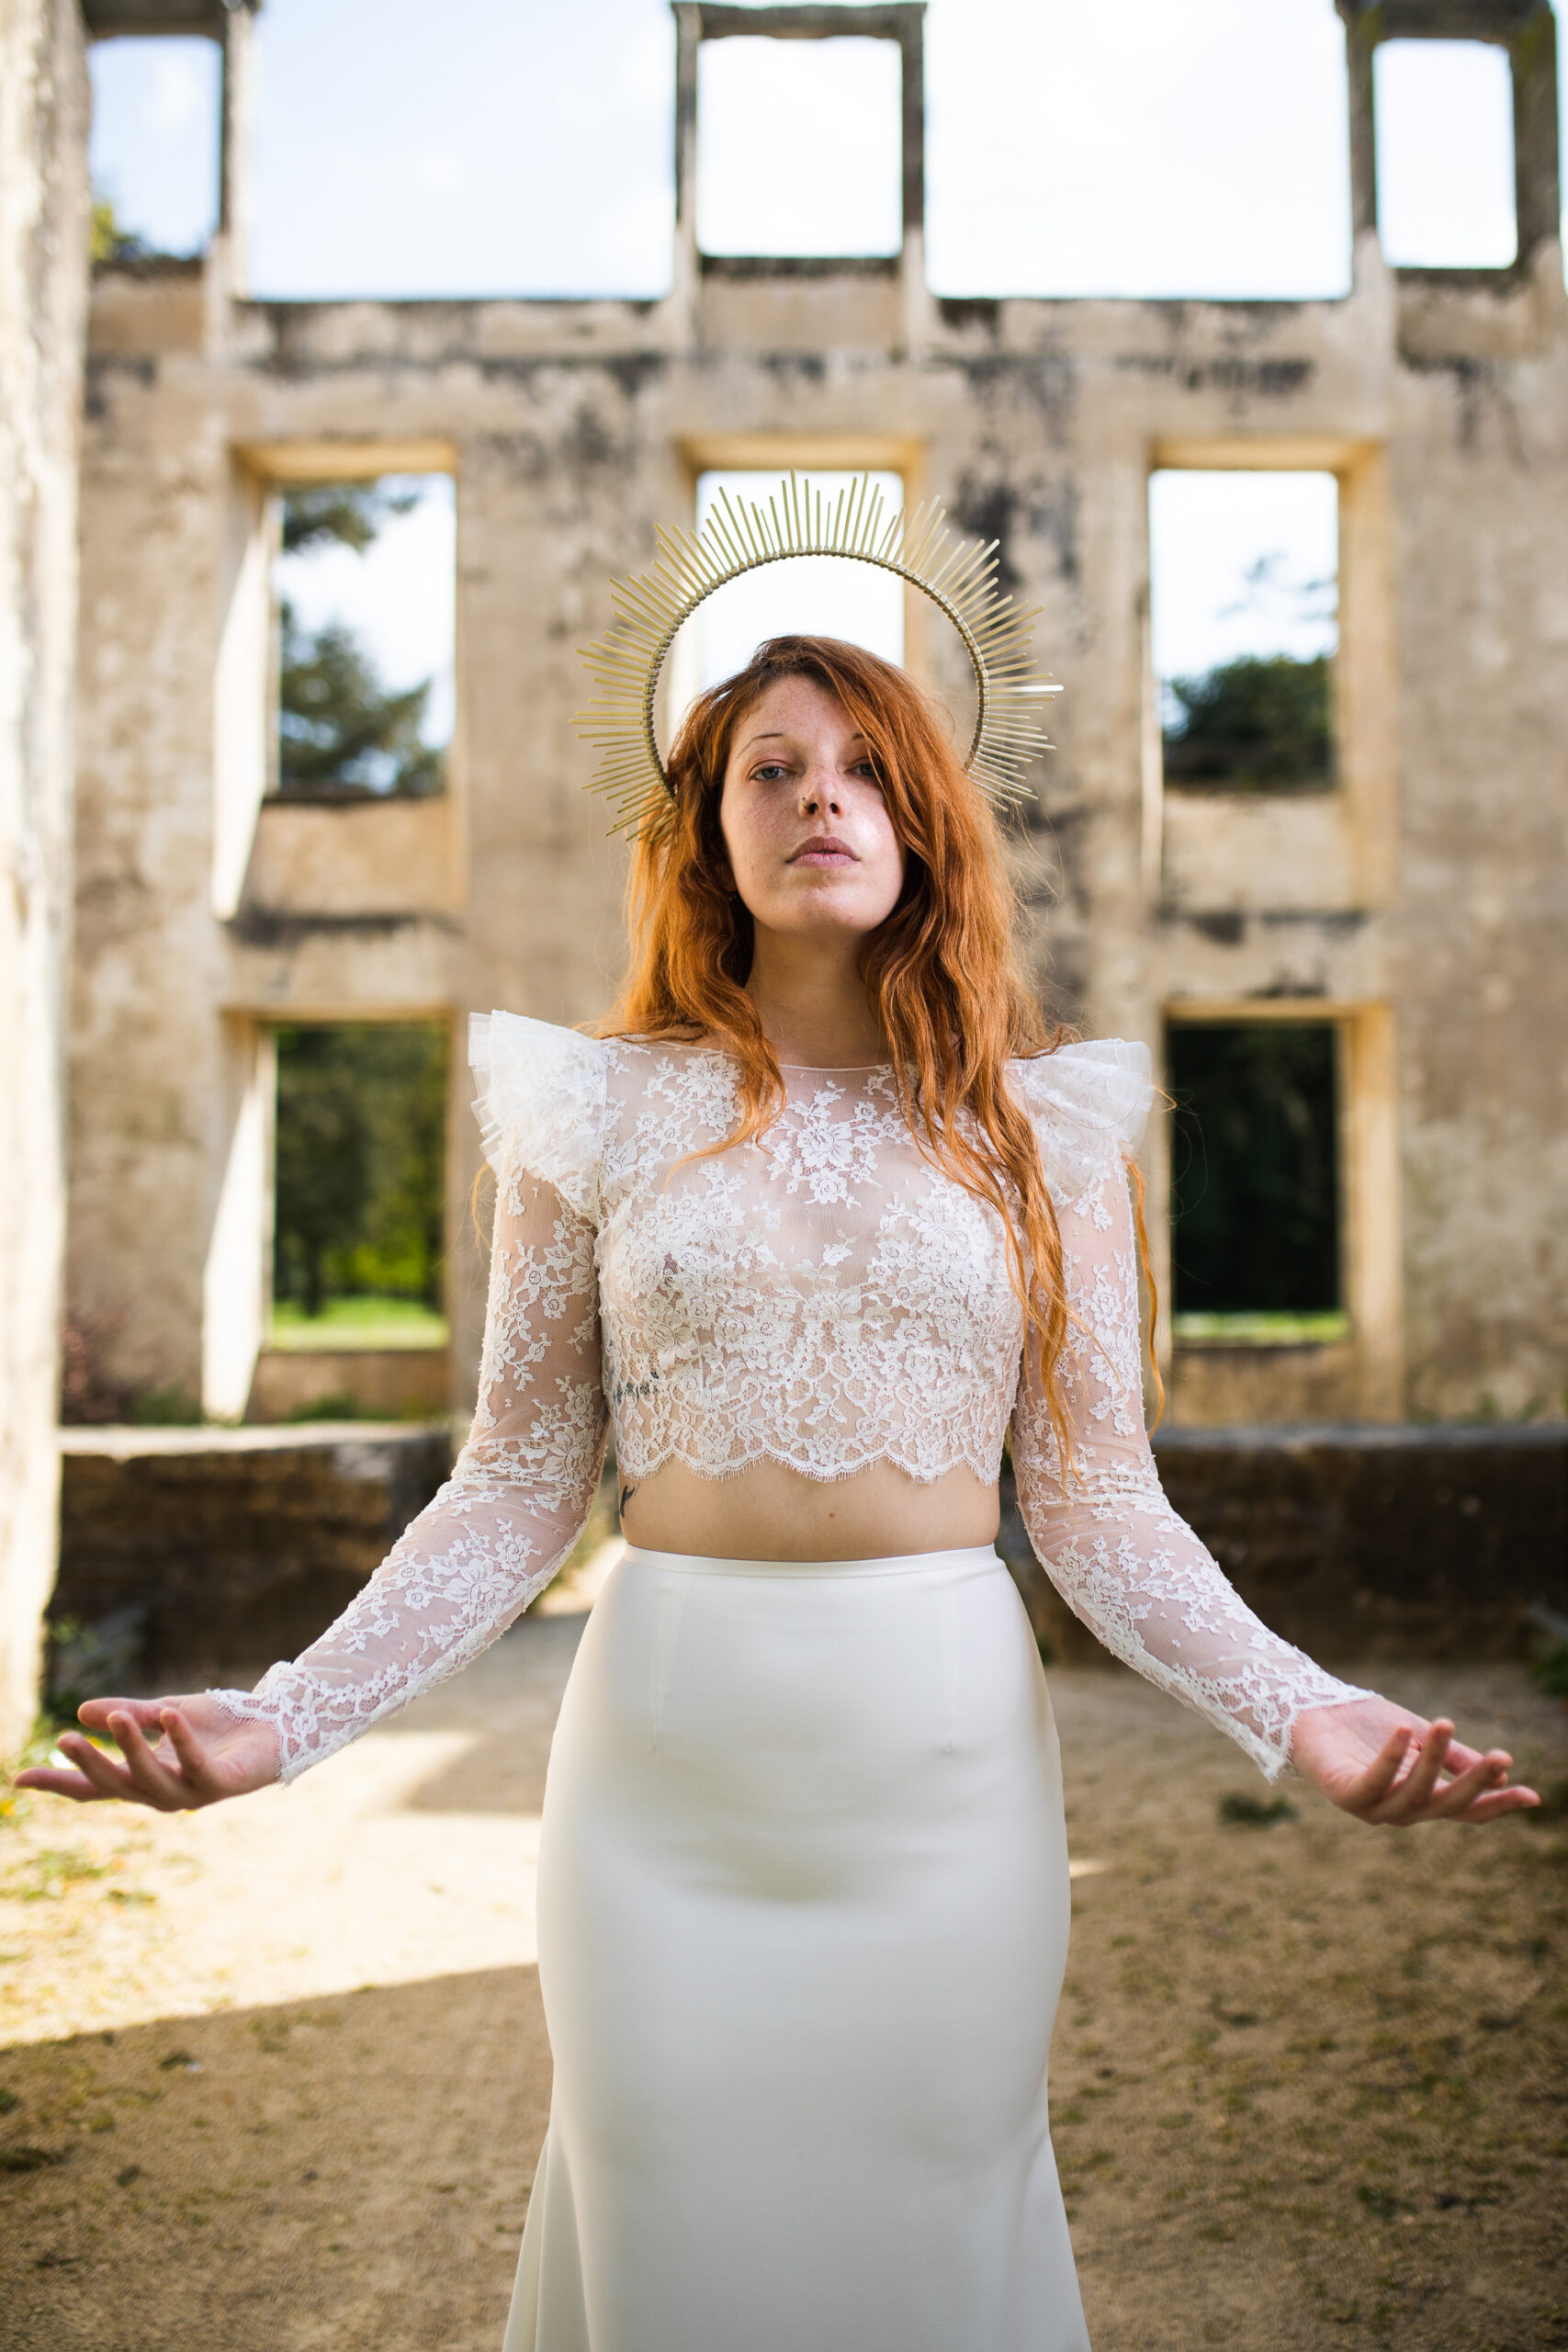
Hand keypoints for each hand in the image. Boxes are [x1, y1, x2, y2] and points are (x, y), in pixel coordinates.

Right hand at [12, 1694, 280, 1810]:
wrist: (274, 1727)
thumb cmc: (217, 1726)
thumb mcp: (163, 1713)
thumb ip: (127, 1714)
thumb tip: (82, 1711)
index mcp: (144, 1777)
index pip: (94, 1787)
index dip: (60, 1783)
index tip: (20, 1779)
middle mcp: (163, 1792)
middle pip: (116, 1787)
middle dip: (90, 1765)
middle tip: (64, 1739)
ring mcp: (192, 1792)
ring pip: (152, 1780)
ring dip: (132, 1749)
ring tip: (118, 1718)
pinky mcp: (223, 1784)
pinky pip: (198, 1766)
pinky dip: (182, 1741)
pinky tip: (168, 1715)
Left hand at [1290, 1694, 1539, 1825]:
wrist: (1309, 1712)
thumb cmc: (1364, 1726)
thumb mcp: (1419, 1737)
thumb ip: (1453, 1756)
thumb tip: (1501, 1771)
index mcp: (1420, 1799)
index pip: (1466, 1810)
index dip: (1497, 1804)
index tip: (1532, 1796)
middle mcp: (1399, 1810)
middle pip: (1446, 1805)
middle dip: (1474, 1783)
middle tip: (1502, 1757)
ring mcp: (1372, 1807)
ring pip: (1414, 1793)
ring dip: (1432, 1760)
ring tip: (1446, 1723)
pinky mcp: (1344, 1795)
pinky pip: (1373, 1780)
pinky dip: (1391, 1757)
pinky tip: (1406, 1731)